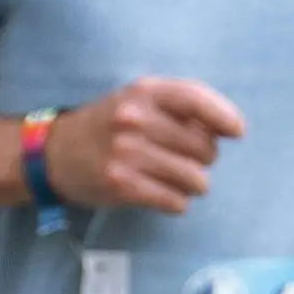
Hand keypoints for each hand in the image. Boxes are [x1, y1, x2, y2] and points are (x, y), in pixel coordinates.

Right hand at [48, 79, 241, 214]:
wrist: (56, 152)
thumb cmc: (110, 124)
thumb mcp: (139, 99)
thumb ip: (180, 105)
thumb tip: (227, 127)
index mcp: (144, 92)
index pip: (196, 99)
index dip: (224, 117)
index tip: (236, 132)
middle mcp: (135, 120)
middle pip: (203, 146)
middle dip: (205, 157)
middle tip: (187, 158)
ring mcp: (127, 153)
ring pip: (195, 179)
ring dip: (194, 184)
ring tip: (177, 178)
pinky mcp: (122, 185)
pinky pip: (175, 201)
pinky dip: (177, 201)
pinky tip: (163, 193)